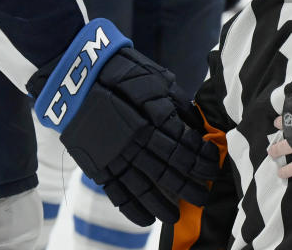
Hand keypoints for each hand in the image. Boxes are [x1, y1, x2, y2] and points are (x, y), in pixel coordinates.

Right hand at [29, 20, 219, 225]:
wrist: (78, 74)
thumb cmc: (123, 72)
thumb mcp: (158, 80)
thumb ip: (177, 105)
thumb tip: (197, 126)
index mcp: (156, 118)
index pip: (187, 147)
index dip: (202, 161)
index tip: (213, 169)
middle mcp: (139, 140)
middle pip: (170, 170)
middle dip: (189, 187)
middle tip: (202, 198)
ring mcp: (116, 154)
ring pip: (145, 187)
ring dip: (163, 204)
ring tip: (176, 216)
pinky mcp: (97, 162)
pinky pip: (118, 192)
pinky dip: (133, 208)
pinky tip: (147, 220)